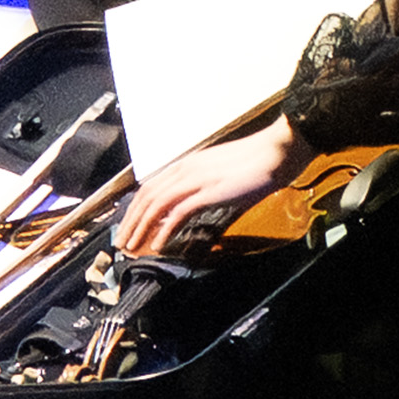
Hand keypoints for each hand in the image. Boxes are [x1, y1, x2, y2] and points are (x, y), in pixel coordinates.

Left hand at [115, 123, 291, 263]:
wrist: (277, 151)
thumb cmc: (256, 163)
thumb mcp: (222, 175)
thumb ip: (203, 188)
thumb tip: (191, 208)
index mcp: (188, 164)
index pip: (151, 186)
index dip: (136, 208)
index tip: (129, 226)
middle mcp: (186, 169)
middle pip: (147, 196)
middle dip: (130, 221)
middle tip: (121, 242)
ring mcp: (197, 179)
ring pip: (156, 205)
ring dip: (141, 228)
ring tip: (132, 246)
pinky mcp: (209, 191)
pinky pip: (179, 213)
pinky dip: (165, 230)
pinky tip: (158, 244)